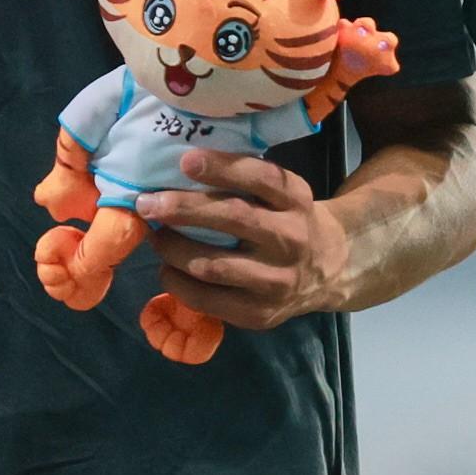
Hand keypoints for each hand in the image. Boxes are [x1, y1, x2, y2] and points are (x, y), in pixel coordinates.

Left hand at [147, 151, 352, 332]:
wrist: (328, 270)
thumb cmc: (287, 221)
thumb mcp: (283, 195)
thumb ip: (247, 182)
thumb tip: (181, 167)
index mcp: (296, 200)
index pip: (262, 178)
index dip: (223, 168)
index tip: (185, 161)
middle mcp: (291, 239)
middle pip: (234, 219)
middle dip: (184, 209)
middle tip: (147, 203)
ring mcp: (276, 281)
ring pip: (213, 264)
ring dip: (173, 249)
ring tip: (156, 236)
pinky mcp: (259, 313)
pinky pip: (207, 299)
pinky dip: (178, 282)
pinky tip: (167, 269)